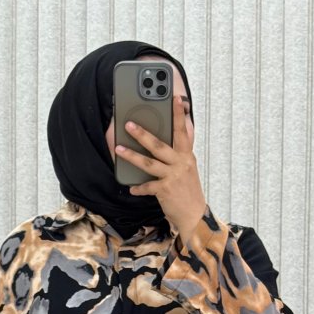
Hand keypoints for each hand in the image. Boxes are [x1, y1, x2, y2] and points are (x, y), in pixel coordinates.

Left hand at [113, 91, 206, 241]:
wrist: (194, 215)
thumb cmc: (188, 192)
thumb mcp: (187, 170)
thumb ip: (177, 157)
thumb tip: (159, 146)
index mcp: (187, 156)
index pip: (183, 131)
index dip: (179, 114)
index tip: (175, 98)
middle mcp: (181, 164)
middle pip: (159, 145)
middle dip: (143, 134)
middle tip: (129, 124)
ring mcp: (173, 176)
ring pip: (149, 163)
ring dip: (132, 156)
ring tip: (119, 149)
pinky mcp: (165, 190)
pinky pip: (147, 186)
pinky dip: (138, 187)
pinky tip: (131, 187)